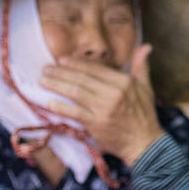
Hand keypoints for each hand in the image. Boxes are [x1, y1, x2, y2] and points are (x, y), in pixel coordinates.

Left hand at [39, 43, 164, 165]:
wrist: (144, 143)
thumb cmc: (144, 115)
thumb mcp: (146, 88)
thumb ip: (141, 66)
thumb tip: (146, 46)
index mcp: (124, 82)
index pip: (95, 69)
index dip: (76, 63)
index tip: (61, 60)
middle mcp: (114, 93)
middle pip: (82, 79)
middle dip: (61, 72)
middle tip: (46, 69)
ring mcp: (104, 109)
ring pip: (76, 92)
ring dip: (57, 85)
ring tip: (42, 81)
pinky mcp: (96, 124)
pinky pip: (74, 113)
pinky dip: (61, 107)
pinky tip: (49, 102)